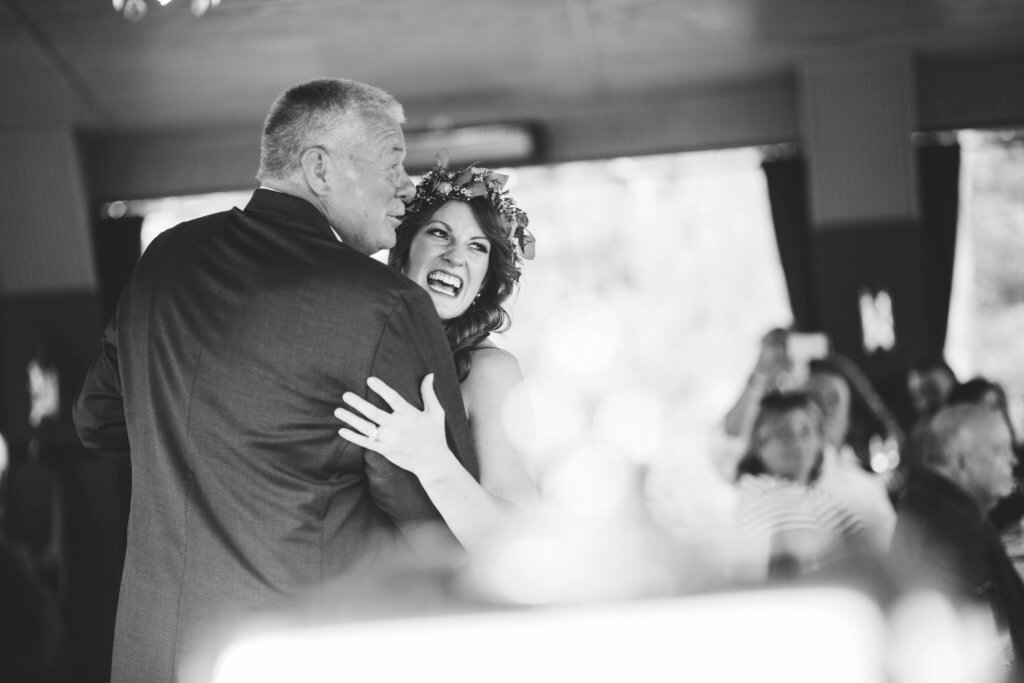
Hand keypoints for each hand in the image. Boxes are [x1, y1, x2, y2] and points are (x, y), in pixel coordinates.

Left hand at [335, 374, 450, 476]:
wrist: (432, 461)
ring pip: (366, 427)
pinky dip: (353, 436)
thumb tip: (430, 374)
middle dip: (358, 403)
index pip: (392, 397)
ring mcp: (389, 439)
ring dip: (351, 418)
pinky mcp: (385, 450)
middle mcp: (397, 425)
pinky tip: (342, 430)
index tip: (369, 380)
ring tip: (338, 410)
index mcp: (409, 414)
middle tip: (345, 395)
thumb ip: (429, 393)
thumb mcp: (436, 412)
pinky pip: (366, 442)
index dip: (381, 388)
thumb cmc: (435, 435)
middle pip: (373, 412)